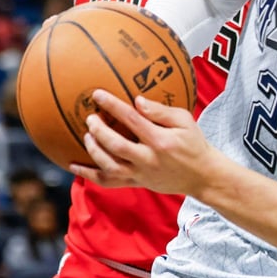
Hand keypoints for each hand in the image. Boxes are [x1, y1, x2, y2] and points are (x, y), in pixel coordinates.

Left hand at [70, 90, 212, 194]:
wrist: (202, 176)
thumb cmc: (194, 144)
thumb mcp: (185, 121)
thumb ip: (161, 111)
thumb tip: (137, 101)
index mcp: (160, 140)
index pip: (132, 120)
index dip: (113, 106)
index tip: (98, 94)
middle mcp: (148, 159)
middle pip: (117, 146)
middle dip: (99, 131)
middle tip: (89, 118)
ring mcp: (141, 174)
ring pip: (110, 167)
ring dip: (94, 151)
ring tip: (87, 136)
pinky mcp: (136, 183)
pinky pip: (109, 182)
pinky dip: (89, 174)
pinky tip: (74, 165)